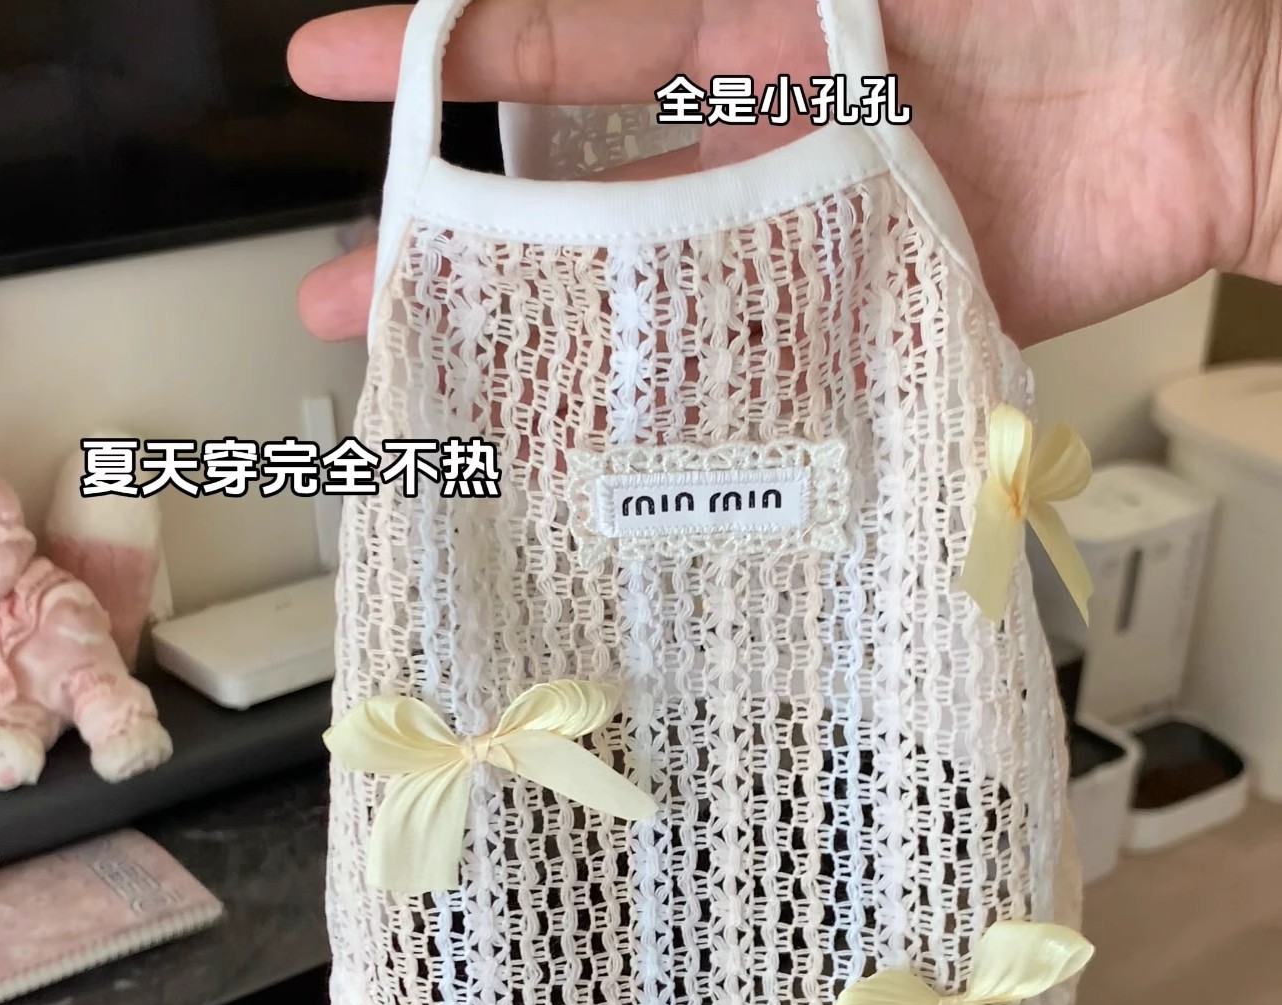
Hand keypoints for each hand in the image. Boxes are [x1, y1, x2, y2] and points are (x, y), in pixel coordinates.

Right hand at [287, 0, 1280, 347]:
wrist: (1215, 103)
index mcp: (745, 22)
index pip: (557, 42)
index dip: (440, 56)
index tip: (331, 73)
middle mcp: (753, 135)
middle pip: (574, 196)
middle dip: (456, 236)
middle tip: (356, 291)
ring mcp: (799, 236)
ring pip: (644, 294)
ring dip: (545, 338)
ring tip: (447, 387)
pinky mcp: (862, 315)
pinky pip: (757, 364)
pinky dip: (688, 399)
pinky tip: (613, 443)